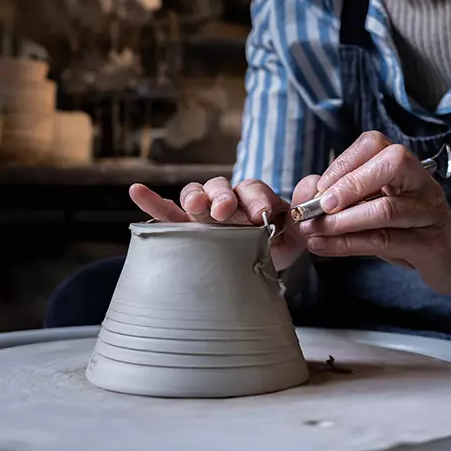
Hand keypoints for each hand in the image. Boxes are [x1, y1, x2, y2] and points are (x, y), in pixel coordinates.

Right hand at [129, 177, 318, 270]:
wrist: (260, 264)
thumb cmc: (277, 244)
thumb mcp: (297, 233)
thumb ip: (305, 211)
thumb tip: (314, 185)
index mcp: (254, 197)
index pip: (253, 189)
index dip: (256, 198)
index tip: (260, 214)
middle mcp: (227, 199)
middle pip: (221, 186)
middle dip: (222, 196)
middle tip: (224, 210)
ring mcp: (204, 211)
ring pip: (195, 194)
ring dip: (194, 195)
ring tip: (195, 204)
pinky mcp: (185, 226)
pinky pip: (166, 213)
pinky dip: (152, 202)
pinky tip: (136, 190)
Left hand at [297, 131, 450, 295]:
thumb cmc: (410, 231)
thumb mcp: (377, 207)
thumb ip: (347, 197)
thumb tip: (308, 190)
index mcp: (406, 167)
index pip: (374, 145)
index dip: (342, 163)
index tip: (318, 188)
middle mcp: (421, 183)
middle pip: (390, 164)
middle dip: (349, 183)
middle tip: (320, 205)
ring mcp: (429, 212)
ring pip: (386, 208)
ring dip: (342, 221)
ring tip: (314, 230)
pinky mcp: (430, 244)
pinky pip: (387, 241)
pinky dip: (349, 244)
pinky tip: (325, 247)